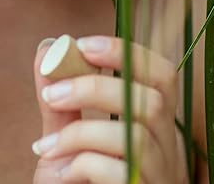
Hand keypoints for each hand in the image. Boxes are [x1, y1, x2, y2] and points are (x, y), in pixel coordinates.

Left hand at [32, 35, 185, 183]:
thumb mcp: (67, 139)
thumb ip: (61, 99)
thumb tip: (47, 48)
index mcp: (153, 127)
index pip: (163, 76)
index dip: (126, 53)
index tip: (82, 44)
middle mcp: (167, 151)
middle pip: (150, 101)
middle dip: (93, 87)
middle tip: (49, 94)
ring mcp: (160, 178)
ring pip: (134, 136)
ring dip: (80, 132)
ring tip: (46, 146)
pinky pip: (118, 171)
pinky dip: (79, 164)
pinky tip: (57, 173)